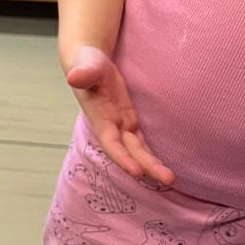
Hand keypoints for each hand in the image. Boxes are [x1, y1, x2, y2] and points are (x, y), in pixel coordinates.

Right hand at [65, 44, 174, 185]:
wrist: (88, 64)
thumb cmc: (86, 63)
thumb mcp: (86, 65)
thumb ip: (83, 72)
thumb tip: (74, 77)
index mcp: (100, 117)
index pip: (111, 142)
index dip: (122, 157)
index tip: (137, 171)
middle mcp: (111, 126)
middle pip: (130, 151)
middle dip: (147, 166)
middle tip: (169, 180)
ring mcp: (121, 125)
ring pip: (138, 150)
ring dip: (152, 165)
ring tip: (170, 180)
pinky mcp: (130, 121)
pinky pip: (142, 142)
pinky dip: (151, 155)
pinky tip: (164, 167)